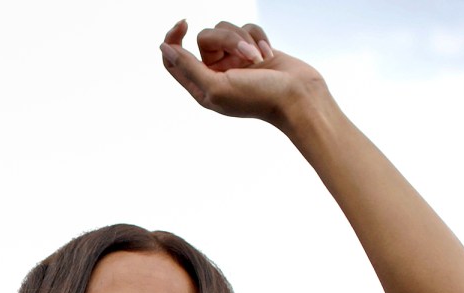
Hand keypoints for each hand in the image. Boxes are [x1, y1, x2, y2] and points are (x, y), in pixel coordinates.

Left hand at [159, 20, 329, 134]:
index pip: (174, 59)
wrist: (299, 97)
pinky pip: (247, 28)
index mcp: (201, 87)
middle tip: (246, 55)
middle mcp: (216, 73)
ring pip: (226, 29)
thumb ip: (189, 68)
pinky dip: (259, 37)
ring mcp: (236, 60)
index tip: (184, 24)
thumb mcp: (216, 87)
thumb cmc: (259, 98)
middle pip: (205, 37)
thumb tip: (165, 49)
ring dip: (244, 39)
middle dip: (226, 38)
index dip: (173, 39)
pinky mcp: (254, 49)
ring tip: (260, 59)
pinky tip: (269, 55)